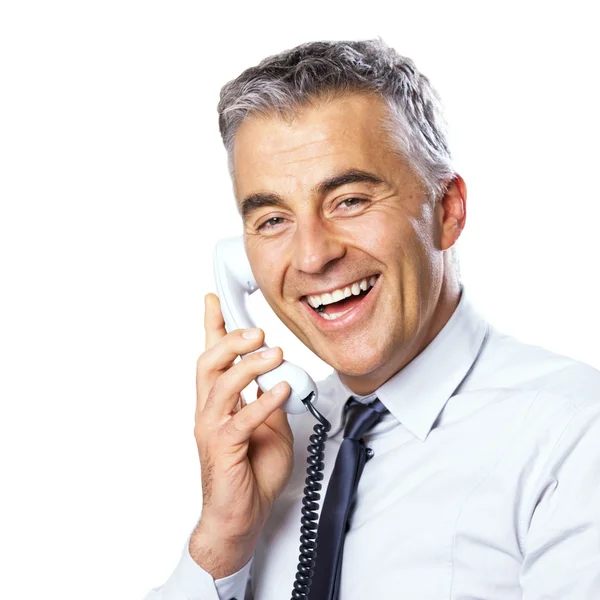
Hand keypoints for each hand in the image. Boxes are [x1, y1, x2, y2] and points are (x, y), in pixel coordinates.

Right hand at [190, 293, 293, 577]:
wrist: (241, 516)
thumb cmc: (252, 471)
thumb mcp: (270, 426)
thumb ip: (270, 399)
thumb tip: (282, 376)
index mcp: (219, 402)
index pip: (211, 357)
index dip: (212, 326)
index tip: (213, 299)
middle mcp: (209, 411)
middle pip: (208, 363)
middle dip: (231, 340)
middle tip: (258, 331)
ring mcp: (212, 429)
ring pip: (220, 384)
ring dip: (248, 364)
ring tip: (274, 353)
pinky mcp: (222, 448)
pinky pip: (242, 418)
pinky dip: (263, 400)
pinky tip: (281, 389)